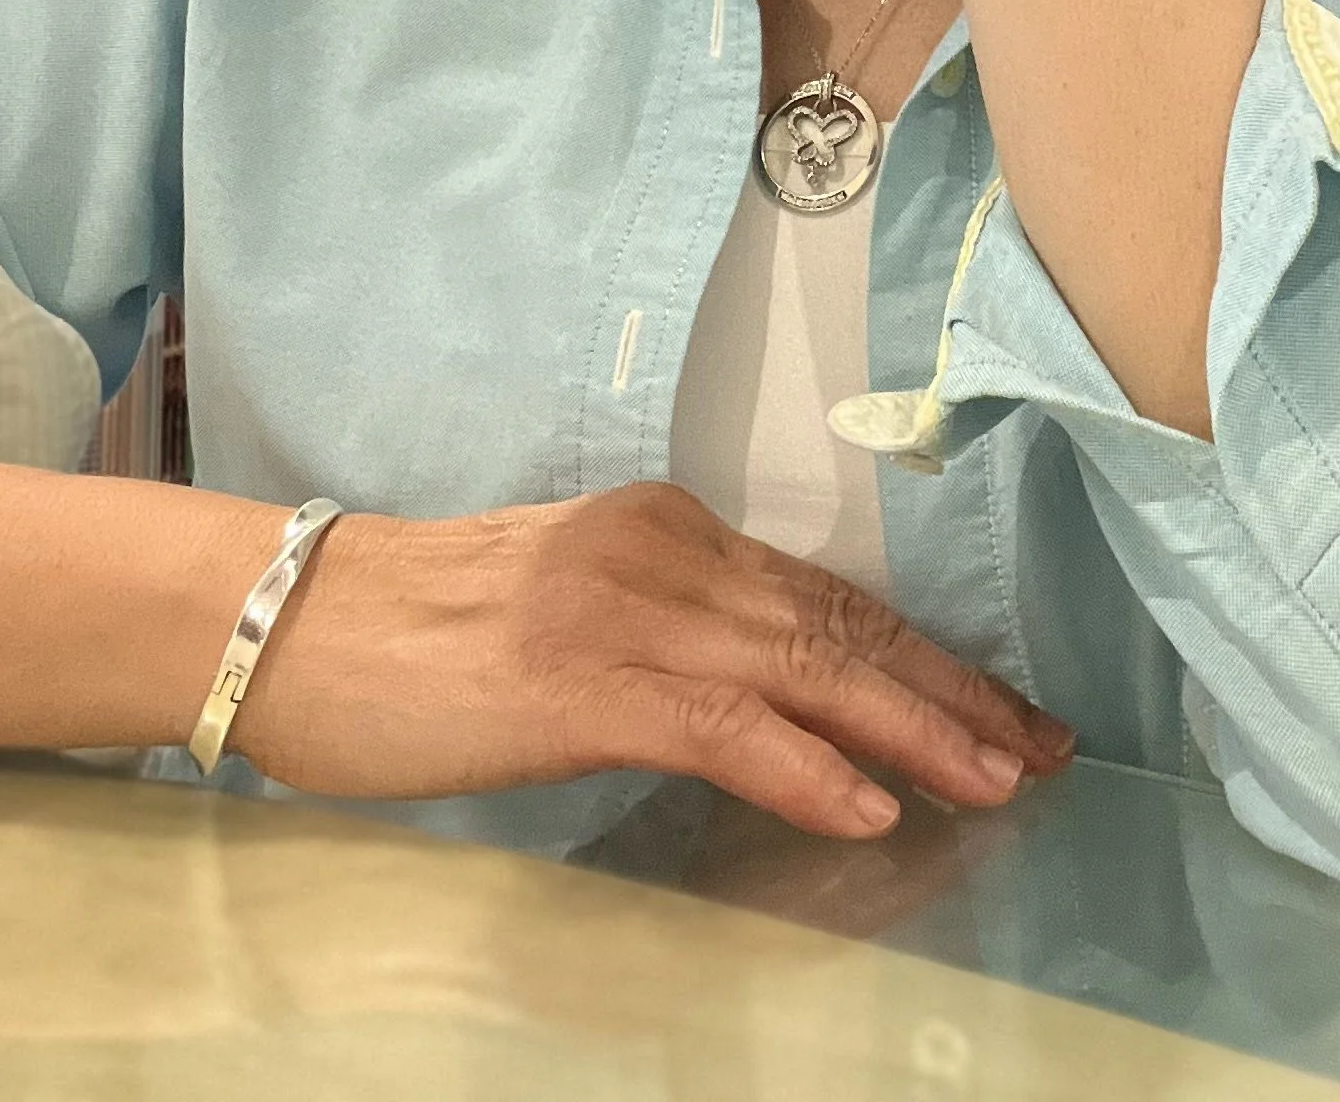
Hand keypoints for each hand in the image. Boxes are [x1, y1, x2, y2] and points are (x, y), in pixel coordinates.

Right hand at [234, 479, 1074, 837]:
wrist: (297, 619)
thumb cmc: (416, 636)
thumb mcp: (570, 610)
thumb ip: (669, 636)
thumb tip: (770, 701)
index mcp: (667, 532)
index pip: (827, 595)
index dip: (925, 655)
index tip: (1004, 708)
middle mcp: (664, 553)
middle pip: (840, 624)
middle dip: (952, 691)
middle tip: (1042, 750)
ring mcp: (623, 612)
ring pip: (804, 669)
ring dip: (913, 731)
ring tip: (995, 783)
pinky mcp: (577, 681)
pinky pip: (720, 727)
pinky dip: (804, 766)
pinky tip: (868, 808)